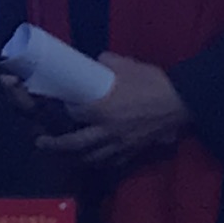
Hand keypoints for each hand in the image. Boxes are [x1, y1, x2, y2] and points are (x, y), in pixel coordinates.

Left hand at [34, 53, 192, 170]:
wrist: (182, 102)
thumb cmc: (153, 82)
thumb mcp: (127, 65)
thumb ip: (107, 63)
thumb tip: (96, 61)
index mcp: (101, 109)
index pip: (73, 113)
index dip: (62, 108)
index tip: (56, 104)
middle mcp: (106, 131)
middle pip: (75, 144)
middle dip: (55, 145)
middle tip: (41, 142)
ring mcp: (120, 145)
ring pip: (92, 157)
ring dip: (75, 156)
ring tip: (65, 153)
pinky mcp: (133, 151)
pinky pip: (112, 162)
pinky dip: (101, 161)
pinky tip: (96, 158)